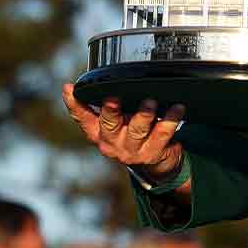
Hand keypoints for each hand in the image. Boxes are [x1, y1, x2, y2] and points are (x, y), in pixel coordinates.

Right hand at [61, 84, 185, 179]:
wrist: (155, 161)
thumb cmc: (130, 132)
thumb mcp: (112, 121)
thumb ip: (99, 105)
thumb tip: (72, 85)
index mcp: (97, 132)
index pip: (81, 117)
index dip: (74, 103)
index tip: (70, 88)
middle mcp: (111, 143)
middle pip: (109, 125)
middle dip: (111, 111)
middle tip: (114, 98)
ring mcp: (132, 151)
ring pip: (136, 130)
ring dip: (143, 115)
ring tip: (150, 102)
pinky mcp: (152, 153)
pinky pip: (162, 134)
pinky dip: (170, 120)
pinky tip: (177, 108)